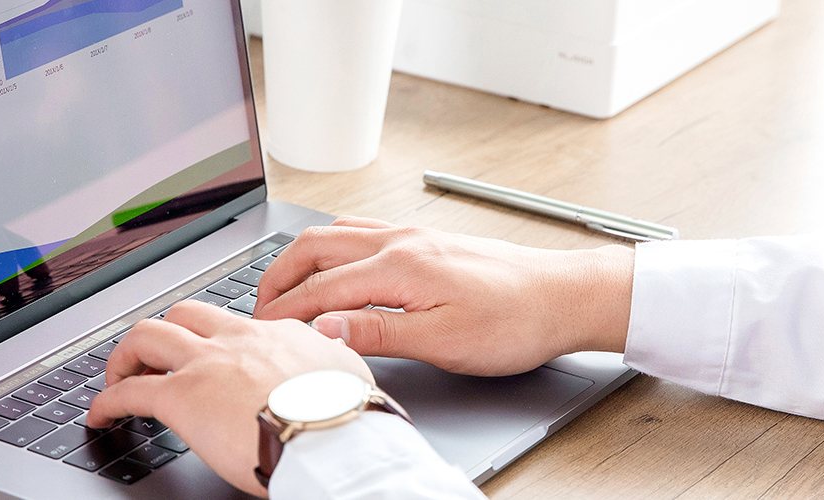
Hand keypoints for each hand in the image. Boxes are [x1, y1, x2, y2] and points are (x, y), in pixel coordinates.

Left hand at [84, 301, 370, 496]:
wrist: (334, 437)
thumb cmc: (345, 418)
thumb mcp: (346, 372)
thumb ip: (329, 357)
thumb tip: (331, 352)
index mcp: (275, 335)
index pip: (231, 323)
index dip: (212, 338)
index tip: (208, 356)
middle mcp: (236, 339)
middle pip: (183, 315)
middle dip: (163, 334)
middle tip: (151, 359)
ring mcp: (205, 364)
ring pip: (147, 336)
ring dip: (127, 356)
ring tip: (119, 377)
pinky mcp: (181, 397)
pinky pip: (130, 391)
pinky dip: (108, 401)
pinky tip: (101, 415)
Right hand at [254, 216, 633, 375]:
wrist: (564, 296)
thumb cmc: (514, 322)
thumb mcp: (442, 341)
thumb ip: (376, 332)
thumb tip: (323, 330)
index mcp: (399, 266)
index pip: (320, 289)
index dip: (284, 312)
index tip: (261, 332)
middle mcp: (400, 241)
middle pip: (316, 247)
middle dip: (279, 276)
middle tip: (259, 307)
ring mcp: (413, 236)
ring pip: (337, 233)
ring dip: (303, 258)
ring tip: (286, 287)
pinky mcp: (427, 240)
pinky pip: (363, 232)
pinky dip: (334, 247)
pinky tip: (336, 264)